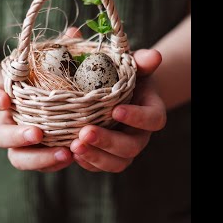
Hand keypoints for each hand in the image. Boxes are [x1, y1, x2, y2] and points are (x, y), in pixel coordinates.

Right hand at [0, 27, 82, 171]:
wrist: (45, 113)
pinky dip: (54, 163)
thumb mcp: (50, 68)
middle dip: (17, 135)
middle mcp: (9, 125)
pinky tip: (74, 157)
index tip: (4, 100)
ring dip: (39, 158)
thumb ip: (60, 52)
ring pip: (19, 158)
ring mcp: (21, 146)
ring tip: (64, 154)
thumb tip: (75, 34)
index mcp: (8, 101)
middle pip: (1, 136)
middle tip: (37, 132)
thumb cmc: (47, 86)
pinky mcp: (37, 158)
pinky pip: (40, 166)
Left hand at [70, 48, 166, 172]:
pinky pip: (99, 166)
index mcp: (150, 111)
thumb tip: (154, 56)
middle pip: (131, 147)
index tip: (115, 110)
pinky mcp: (106, 155)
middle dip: (108, 142)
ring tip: (74, 146)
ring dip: (95, 157)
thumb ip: (141, 61)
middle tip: (85, 132)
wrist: (114, 89)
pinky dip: (86, 162)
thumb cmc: (123, 74)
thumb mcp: (131, 64)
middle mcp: (139, 134)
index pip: (153, 119)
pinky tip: (69, 153)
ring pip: (116, 163)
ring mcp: (123, 147)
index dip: (137, 117)